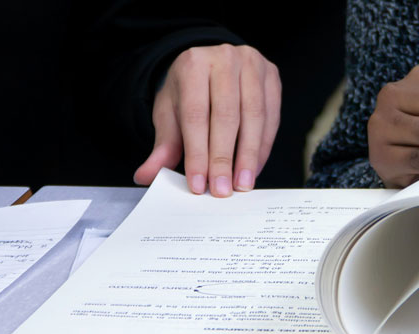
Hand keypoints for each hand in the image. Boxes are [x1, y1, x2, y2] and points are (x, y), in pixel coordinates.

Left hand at [133, 44, 280, 196]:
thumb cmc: (190, 94)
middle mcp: (225, 58)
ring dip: (248, 156)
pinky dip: (262, 147)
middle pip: (227, 116)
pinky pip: (271, 117)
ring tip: (242, 185)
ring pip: (253, 117)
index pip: (195, 114)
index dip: (197, 153)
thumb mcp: (170, 115)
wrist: (211, 67)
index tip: (199, 184)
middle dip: (223, 158)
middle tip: (222, 190)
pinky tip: (254, 168)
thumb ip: (162, 146)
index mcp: (193, 63)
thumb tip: (145, 175)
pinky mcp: (273, 77)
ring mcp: (253, 65)